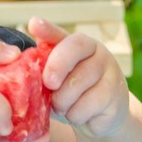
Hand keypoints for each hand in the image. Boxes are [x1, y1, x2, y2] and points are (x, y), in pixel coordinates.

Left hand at [29, 17, 129, 139]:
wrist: (101, 117)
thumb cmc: (72, 91)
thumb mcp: (56, 75)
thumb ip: (44, 61)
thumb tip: (25, 43)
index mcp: (81, 44)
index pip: (65, 35)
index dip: (49, 30)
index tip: (34, 25)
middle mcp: (99, 53)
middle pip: (72, 56)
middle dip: (54, 71)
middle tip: (48, 84)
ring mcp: (111, 74)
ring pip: (77, 85)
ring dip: (62, 101)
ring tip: (63, 105)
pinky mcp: (116, 97)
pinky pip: (87, 107)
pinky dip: (75, 115)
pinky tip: (78, 114)